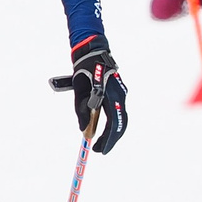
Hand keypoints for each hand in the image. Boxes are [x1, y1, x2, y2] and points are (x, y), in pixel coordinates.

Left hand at [48, 37, 128, 153]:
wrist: (93, 51)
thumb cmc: (84, 69)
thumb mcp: (79, 90)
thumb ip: (81, 109)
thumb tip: (84, 129)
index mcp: (110, 95)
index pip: (113, 123)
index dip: (107, 139)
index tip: (98, 149)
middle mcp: (119, 95)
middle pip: (120, 123)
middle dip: (111, 139)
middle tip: (100, 150)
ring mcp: (121, 93)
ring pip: (122, 118)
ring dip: (113, 132)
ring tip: (102, 142)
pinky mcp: (119, 93)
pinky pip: (119, 112)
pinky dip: (114, 123)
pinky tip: (106, 129)